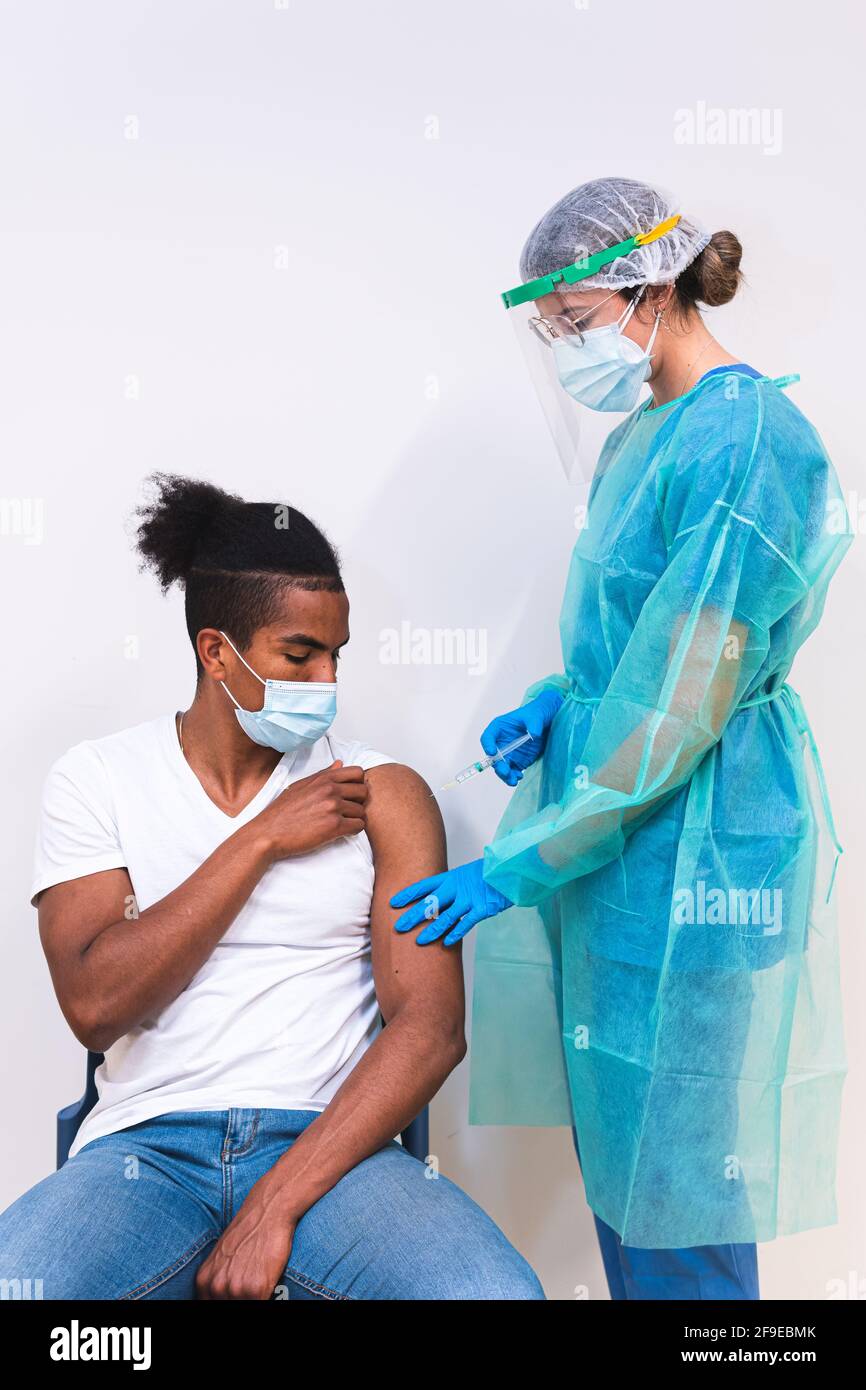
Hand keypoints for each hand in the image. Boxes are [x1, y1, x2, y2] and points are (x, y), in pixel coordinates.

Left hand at [196, 1174, 296, 1300]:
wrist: (268, 1211)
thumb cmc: (248, 1232)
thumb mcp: (222, 1257)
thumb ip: (217, 1281)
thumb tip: (220, 1295)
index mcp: (204, 1281)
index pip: (209, 1306)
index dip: (226, 1300)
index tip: (237, 1295)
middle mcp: (216, 1287)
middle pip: (227, 1306)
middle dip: (241, 1299)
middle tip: (250, 1286)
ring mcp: (235, 1289)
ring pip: (244, 1307)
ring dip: (254, 1298)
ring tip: (261, 1282)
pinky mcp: (256, 1290)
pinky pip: (261, 1305)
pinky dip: (268, 1296)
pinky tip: (269, 1283)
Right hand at [256, 760, 367, 858]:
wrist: (268, 833)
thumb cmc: (281, 812)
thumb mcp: (300, 786)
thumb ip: (323, 775)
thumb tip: (339, 763)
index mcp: (323, 779)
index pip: (358, 772)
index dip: (357, 784)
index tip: (350, 794)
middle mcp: (330, 790)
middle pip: (364, 791)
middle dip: (359, 802)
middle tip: (348, 810)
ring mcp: (333, 807)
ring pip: (362, 811)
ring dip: (355, 818)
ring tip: (342, 823)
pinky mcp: (334, 826)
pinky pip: (358, 826)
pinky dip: (353, 830)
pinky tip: (342, 832)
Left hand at [390, 858, 512, 946]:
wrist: (510, 870)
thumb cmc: (488, 873)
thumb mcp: (465, 875)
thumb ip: (451, 887)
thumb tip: (436, 899)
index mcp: (451, 877)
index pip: (424, 886)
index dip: (408, 894)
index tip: (394, 903)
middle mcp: (457, 888)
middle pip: (430, 903)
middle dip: (413, 916)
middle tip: (399, 927)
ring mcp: (469, 899)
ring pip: (445, 917)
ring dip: (431, 930)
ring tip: (419, 941)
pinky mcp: (482, 908)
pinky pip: (465, 924)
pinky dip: (455, 934)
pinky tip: (446, 943)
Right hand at [480, 690, 564, 785]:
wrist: (548, 721)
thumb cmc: (538, 713)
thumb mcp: (536, 715)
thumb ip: (534, 724)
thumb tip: (534, 734)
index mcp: (500, 728)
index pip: (488, 737)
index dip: (488, 745)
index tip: (492, 752)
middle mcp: (501, 742)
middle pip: (494, 756)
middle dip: (498, 765)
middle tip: (505, 772)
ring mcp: (509, 753)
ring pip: (502, 767)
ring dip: (505, 775)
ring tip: (513, 780)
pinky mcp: (518, 761)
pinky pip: (512, 771)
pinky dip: (513, 776)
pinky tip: (519, 777)